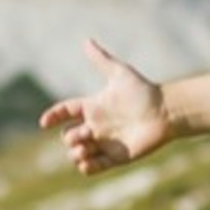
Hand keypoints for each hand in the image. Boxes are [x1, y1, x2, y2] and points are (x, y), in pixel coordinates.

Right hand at [39, 38, 171, 174]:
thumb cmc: (144, 91)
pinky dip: (86, 168)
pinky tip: (87, 163)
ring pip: (78, 153)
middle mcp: (97, 126)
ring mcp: (105, 142)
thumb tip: (86, 41)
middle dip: (70, 138)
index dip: (53, 117)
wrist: (165, 112)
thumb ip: (101, 60)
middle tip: (86, 133)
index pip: (66, 112)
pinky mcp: (116, 157)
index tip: (44, 123)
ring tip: (84, 150)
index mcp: (94, 107)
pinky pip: (94, 168)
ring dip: (75, 154)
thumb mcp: (120, 74)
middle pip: (69, 136)